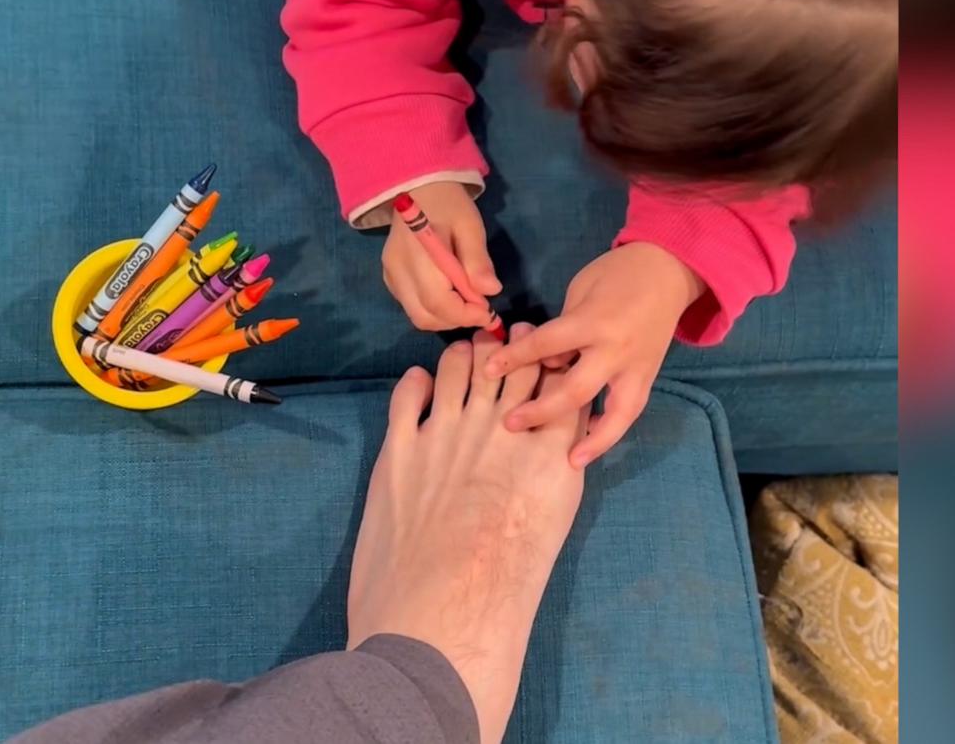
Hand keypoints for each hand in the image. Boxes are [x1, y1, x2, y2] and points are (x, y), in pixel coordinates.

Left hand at [348, 327, 584, 743]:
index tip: (542, 355)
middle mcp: (499, 428)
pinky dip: (416, 381)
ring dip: (463, 357)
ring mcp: (445, 432)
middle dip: (508, 348)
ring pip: (457, 364)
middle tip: (504, 343)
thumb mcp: (555, 518)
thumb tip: (554, 444)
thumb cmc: (507, 583)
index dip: (548, 361)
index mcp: (548, 448)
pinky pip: (408, 391)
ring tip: (463, 361)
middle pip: (508, 363)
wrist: (443, 612)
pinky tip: (420, 388)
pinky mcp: (399, 447)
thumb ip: (555, 469)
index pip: (555, 380)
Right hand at [382, 181, 500, 330]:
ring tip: (467, 301)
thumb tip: (490, 291)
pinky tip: (450, 294)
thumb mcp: (470, 226)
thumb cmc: (448, 205)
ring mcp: (390, 276)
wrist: (419, 188)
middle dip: (456, 320)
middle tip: (480, 308)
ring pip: (417, 316)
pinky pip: (412, 307)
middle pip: (424, 316)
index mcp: (417, 254)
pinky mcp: (390, 279)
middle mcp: (397, 269)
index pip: (436, 300)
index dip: (464, 314)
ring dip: (446, 318)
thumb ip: (478, 260)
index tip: (488, 312)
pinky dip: (434, 310)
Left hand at [485, 243, 706, 467]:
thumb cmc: (616, 274)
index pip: (546, 344)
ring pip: (615, 412)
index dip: (514, 358)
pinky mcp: (648, 377)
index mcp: (593, 322)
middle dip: (541, 409)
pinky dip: (611, 433)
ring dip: (592, 439)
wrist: (668, 271)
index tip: (488, 370)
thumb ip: (562, 328)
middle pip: (575, 389)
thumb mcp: (580, 291)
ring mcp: (636, 368)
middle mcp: (615, 350)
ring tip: (569, 459)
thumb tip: (544, 362)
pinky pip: (629, 412)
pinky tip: (589, 452)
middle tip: (509, 424)